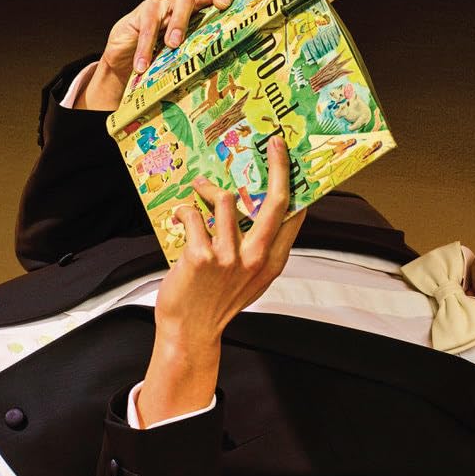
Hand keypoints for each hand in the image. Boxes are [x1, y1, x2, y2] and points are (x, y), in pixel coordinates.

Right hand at [75, 0, 236, 110]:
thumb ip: (201, 62)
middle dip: (193, 13)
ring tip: (173, 45)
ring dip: (177, 24)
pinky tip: (143, 65)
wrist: (126, 62)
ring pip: (174, 5)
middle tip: (190, 35)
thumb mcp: (186, 60)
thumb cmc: (164, 61)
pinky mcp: (142, 13)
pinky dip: (146, 47)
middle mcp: (182, 6)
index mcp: (200, 14)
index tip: (225, 4)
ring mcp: (162, 6)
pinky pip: (148, 26)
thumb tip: (219, 86)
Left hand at [136, 136, 305, 423]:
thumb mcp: (252, 280)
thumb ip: (261, 250)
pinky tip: (180, 218)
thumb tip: (261, 212)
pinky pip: (194, 215)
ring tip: (198, 191)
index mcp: (272, 262)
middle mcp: (256, 258)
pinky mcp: (200, 256)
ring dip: (208, 191)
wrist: (190, 332)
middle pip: (274, 202)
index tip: (291, 160)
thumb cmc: (218, 303)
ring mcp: (228, 257)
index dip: (294, 184)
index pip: (293, 215)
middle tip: (273, 143)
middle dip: (277, 166)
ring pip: (227, 201)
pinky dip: (184, 212)